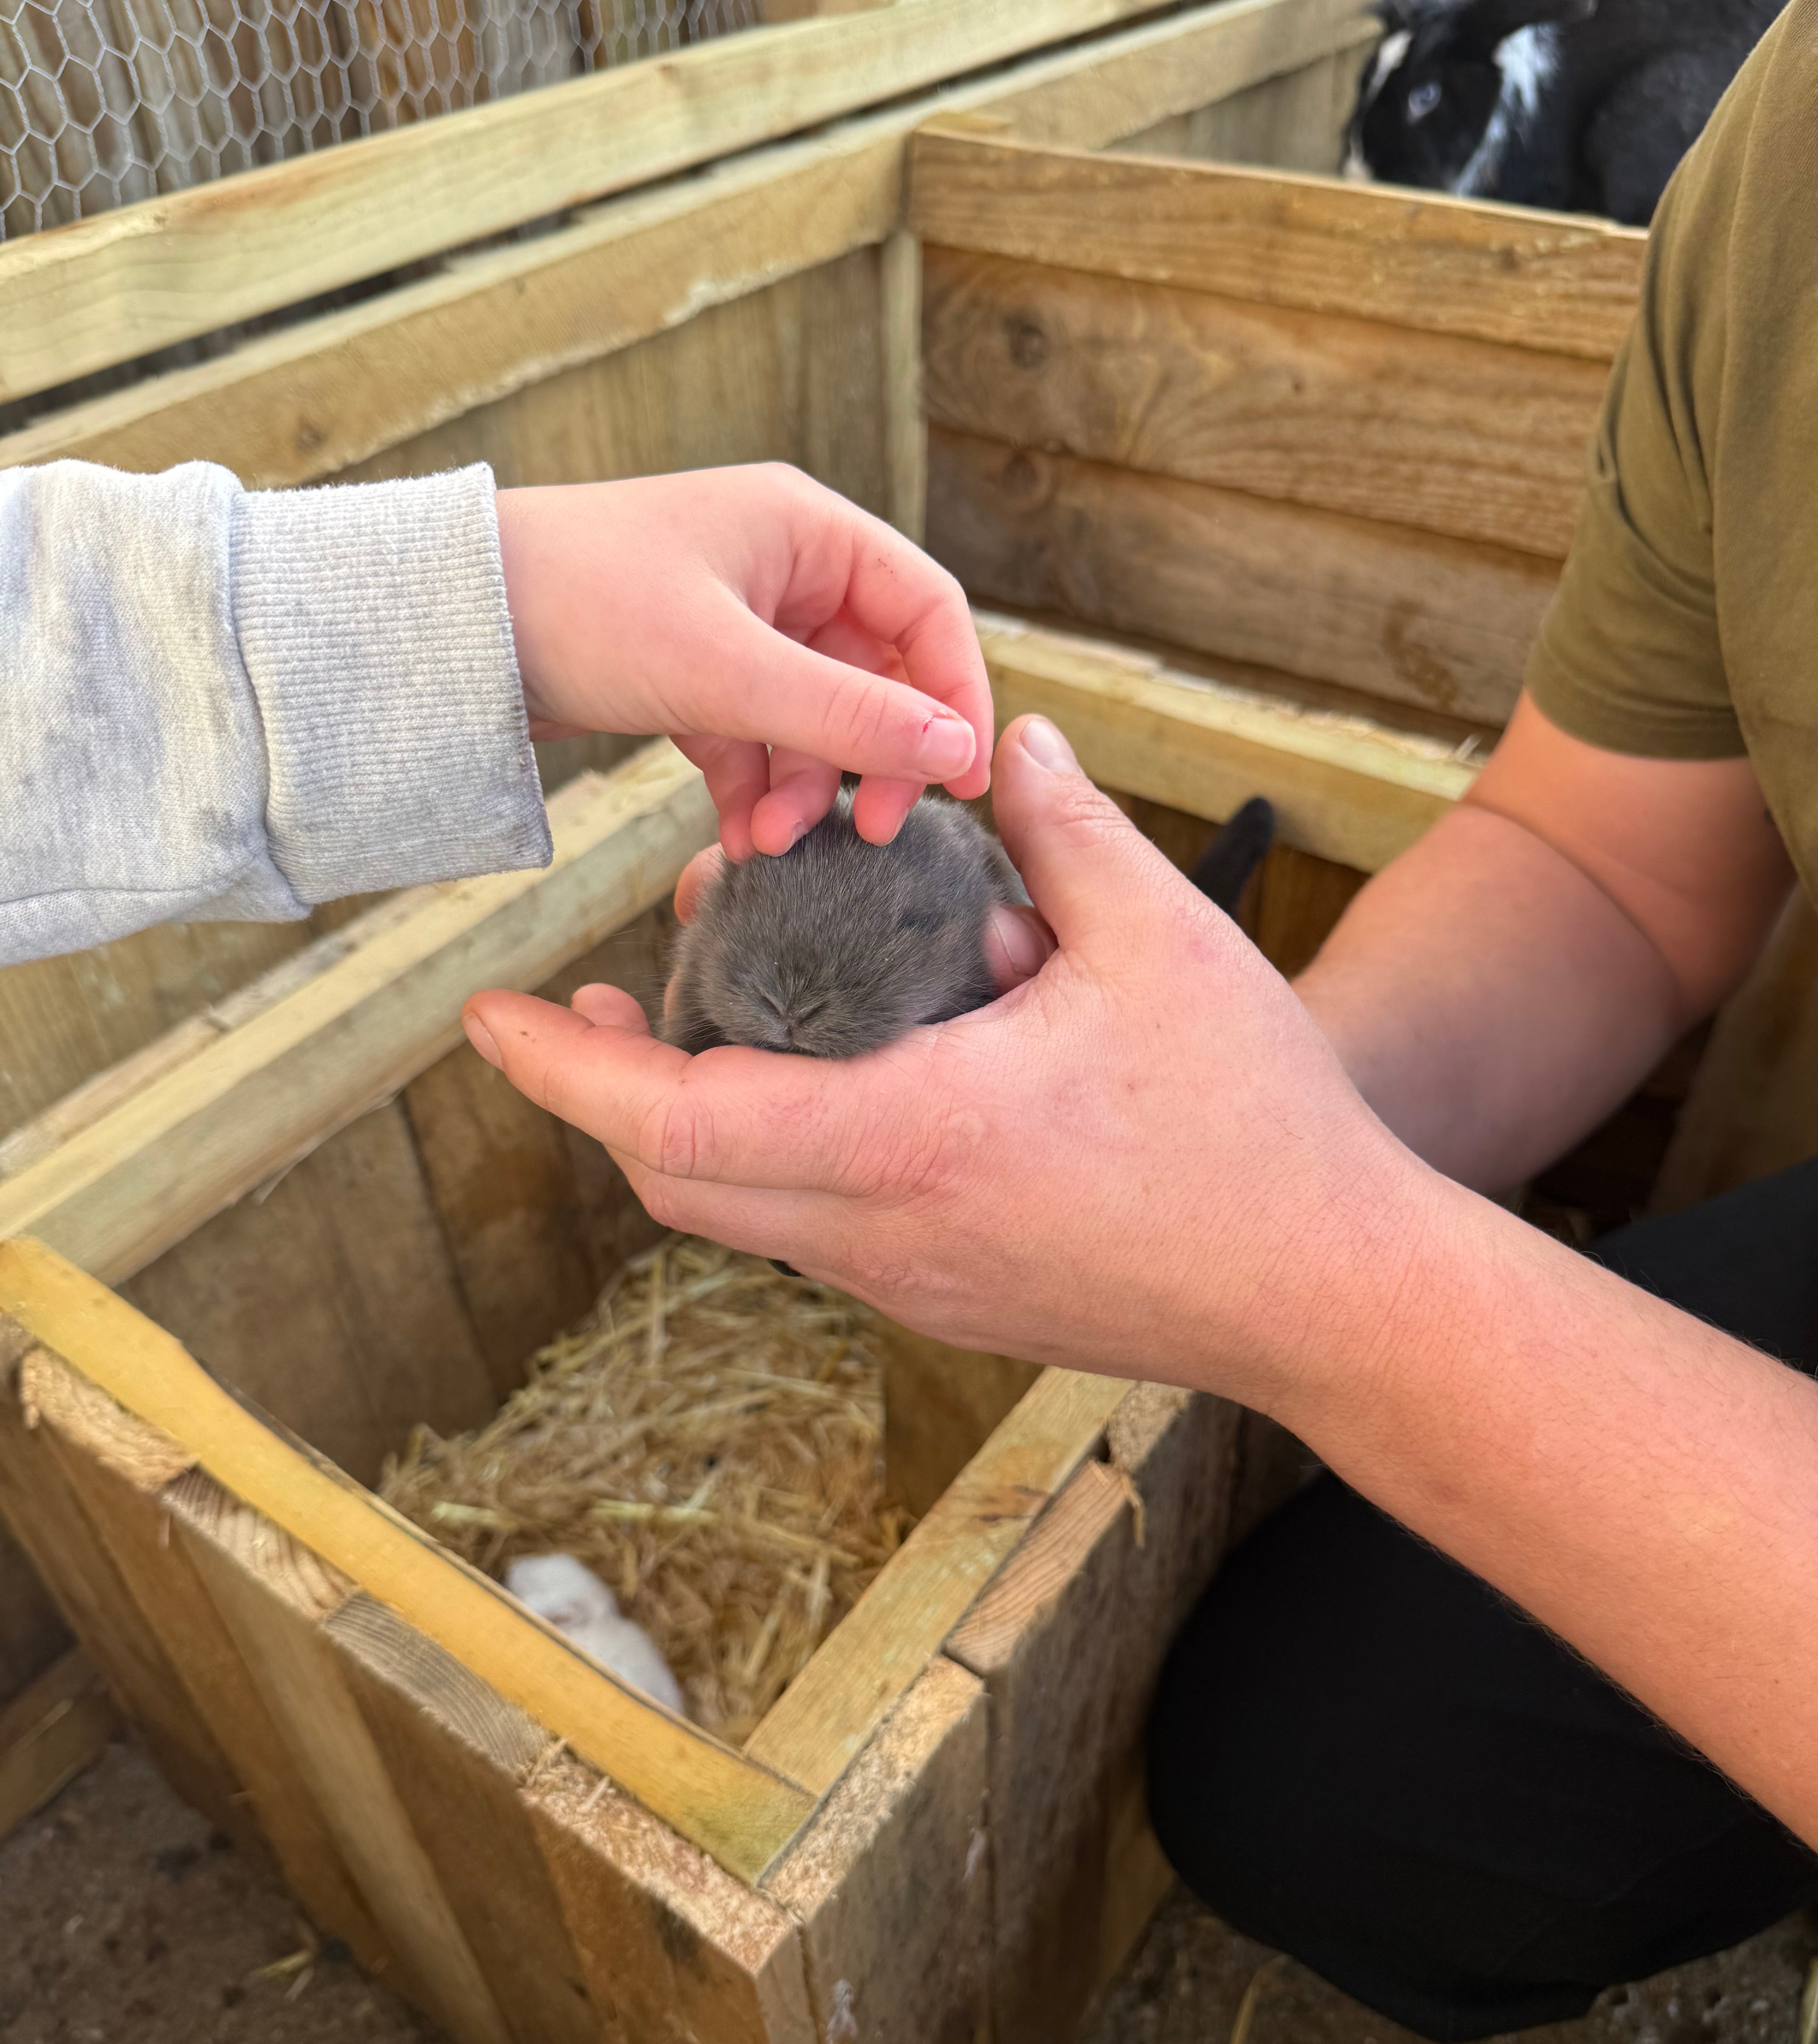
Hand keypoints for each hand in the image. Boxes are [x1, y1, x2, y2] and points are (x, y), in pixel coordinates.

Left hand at [462, 717, 1438, 1415]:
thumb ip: (1068, 832)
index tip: (489, 1012)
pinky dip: (776, 1153)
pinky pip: (812, 1232)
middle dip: (607, 1089)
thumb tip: (1012, 743)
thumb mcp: (1165, 945)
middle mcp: (889, 1231)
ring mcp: (914, 1283)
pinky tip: (831, 1074)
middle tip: (589, 998)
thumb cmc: (1258, 1128)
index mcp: (917, 1138)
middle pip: (678, 1181)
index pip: (678, 1121)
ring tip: (708, 1009)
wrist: (1330, 1295)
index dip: (567, 1067)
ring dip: (693, 1119)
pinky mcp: (950, 1300)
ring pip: (740, 1213)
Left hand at [494, 466, 991, 858]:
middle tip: (869, 831)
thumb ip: (846, 715)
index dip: (954, 696)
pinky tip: (741, 840)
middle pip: (877, 675)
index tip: (957, 781)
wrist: (446, 626)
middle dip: (872, 760)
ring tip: (773, 841)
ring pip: (815, 720)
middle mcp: (782, 569)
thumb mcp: (725, 667)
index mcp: (806, 530)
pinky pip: (757, 742)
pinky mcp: (694, 676)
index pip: (926, 611)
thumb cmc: (577, 602)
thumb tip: (955, 751)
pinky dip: (756, 792)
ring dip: (807, 788)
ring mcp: (738, 626)